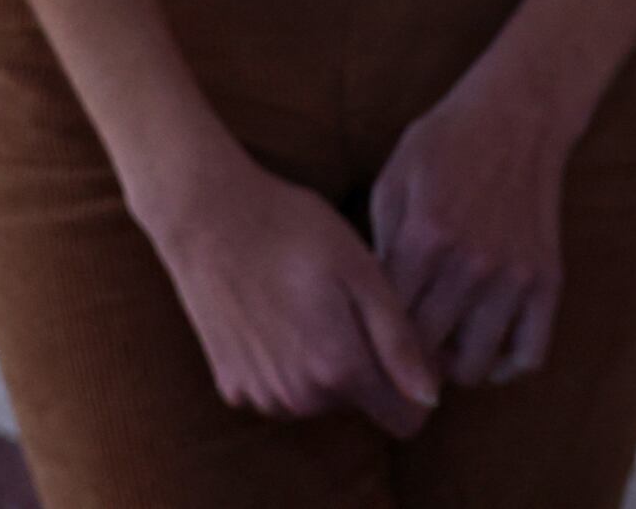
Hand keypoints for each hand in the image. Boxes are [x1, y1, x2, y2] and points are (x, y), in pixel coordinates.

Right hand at [142, 144, 439, 432]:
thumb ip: (400, 342)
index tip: (400, 340)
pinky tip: (271, 316)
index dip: (414, 382)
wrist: (204, 214)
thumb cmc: (291, 229)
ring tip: (304, 305)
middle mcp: (300, 398)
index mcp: (339, 370)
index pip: (407, 420)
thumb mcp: (361, 270)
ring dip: (323, 366)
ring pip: (319, 400)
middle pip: (361, 405)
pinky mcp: (231, 386)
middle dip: (364, 366)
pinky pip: (279, 391)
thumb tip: (432, 400)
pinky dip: (284, 364)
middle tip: (342, 304)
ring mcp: (261, 396)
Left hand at [367, 59, 579, 387]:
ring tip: (442, 352)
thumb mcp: (394, 179)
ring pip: (477, 363)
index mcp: (425, 236)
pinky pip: (530, 353)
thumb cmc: (445, 143)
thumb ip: (379, 243)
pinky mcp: (547, 280)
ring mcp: (515, 275)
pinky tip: (488, 351)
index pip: (391, 319)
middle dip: (408, 358)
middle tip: (399, 356)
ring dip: (455, 367)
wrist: (518, 116)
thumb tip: (366, 302)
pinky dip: (507, 366)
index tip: (368, 343)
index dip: (375, 338)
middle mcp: (472, 263)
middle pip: (429, 348)